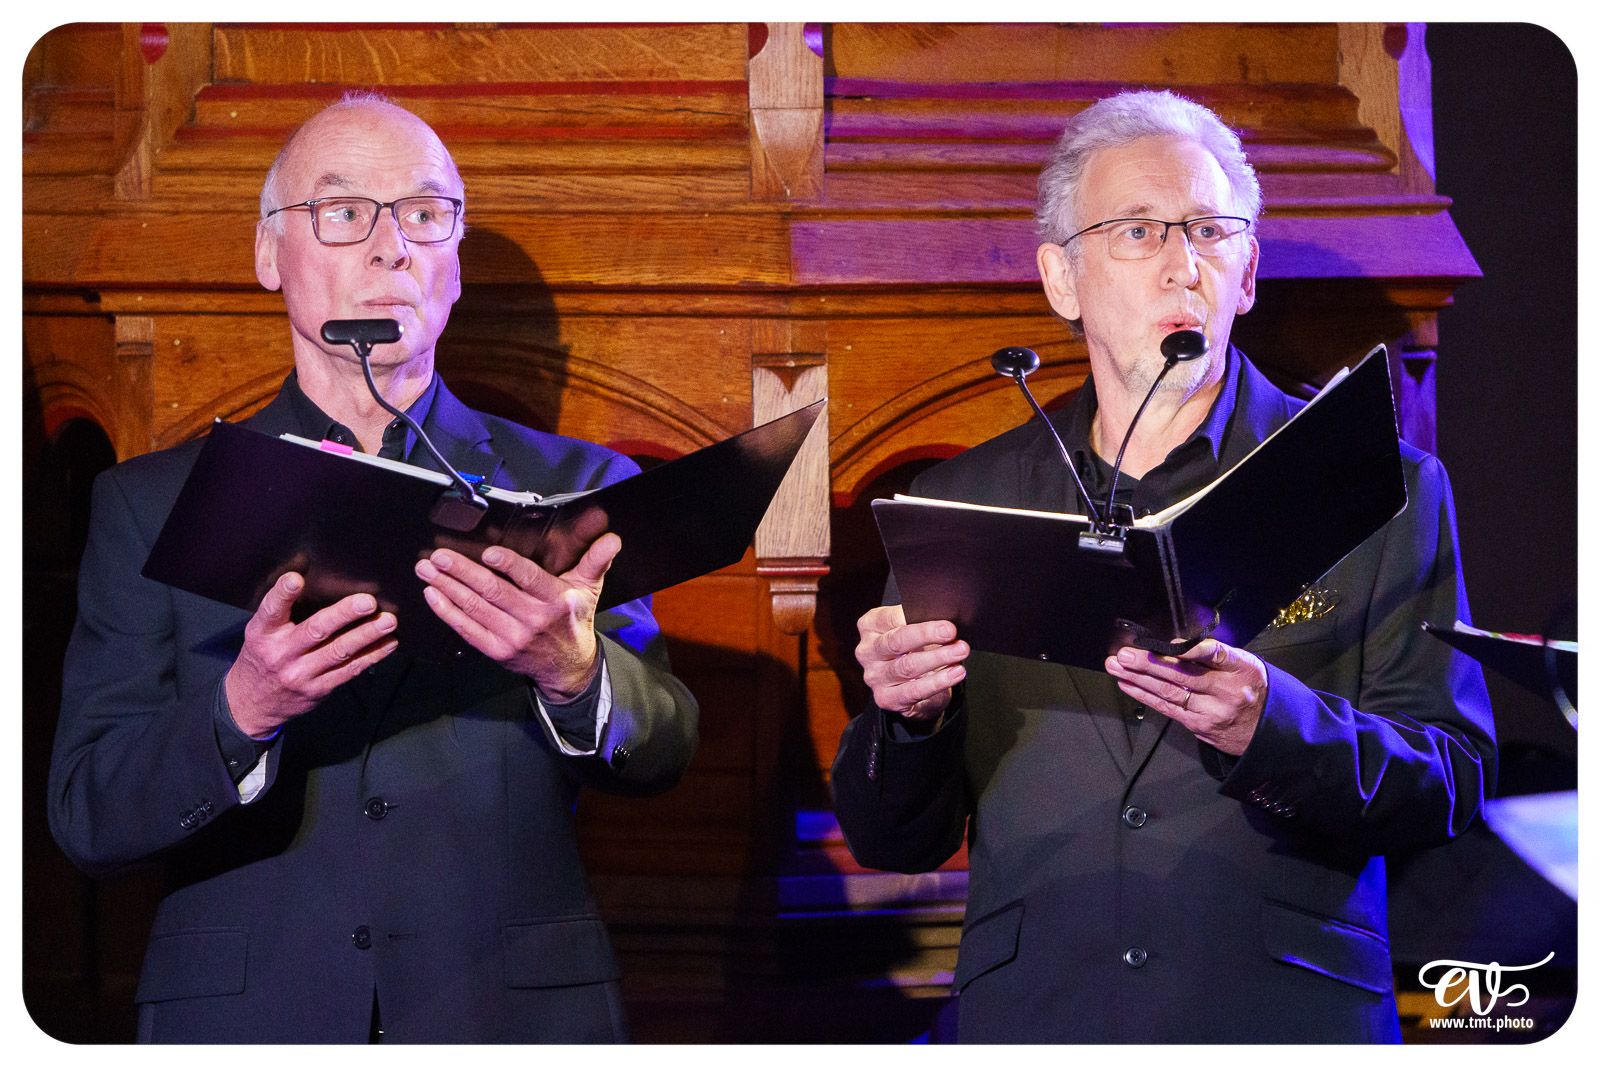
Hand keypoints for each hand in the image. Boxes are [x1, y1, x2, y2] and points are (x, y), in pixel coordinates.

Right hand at [224, 572, 398, 736]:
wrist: (252, 705)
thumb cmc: (262, 656)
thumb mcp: (261, 633)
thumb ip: (282, 610)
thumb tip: (308, 572)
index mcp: (263, 634)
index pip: (271, 610)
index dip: (282, 594)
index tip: (296, 579)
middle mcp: (281, 654)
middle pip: (315, 630)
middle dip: (344, 614)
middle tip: (368, 601)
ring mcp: (301, 674)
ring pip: (339, 651)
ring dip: (367, 635)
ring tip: (388, 622)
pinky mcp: (319, 689)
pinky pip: (349, 670)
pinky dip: (372, 655)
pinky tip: (388, 643)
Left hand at [415, 534, 619, 699]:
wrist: (568, 667)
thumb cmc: (574, 620)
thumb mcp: (589, 588)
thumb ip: (596, 560)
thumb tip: (612, 537)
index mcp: (556, 600)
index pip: (529, 579)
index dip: (508, 566)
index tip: (488, 553)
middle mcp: (534, 620)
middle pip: (493, 592)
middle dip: (462, 572)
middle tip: (439, 557)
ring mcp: (513, 638)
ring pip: (476, 609)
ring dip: (447, 588)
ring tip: (427, 570)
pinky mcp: (497, 651)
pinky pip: (468, 630)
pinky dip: (448, 613)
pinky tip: (433, 596)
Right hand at [855, 604, 968, 721]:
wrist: (912, 683)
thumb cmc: (914, 648)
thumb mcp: (914, 631)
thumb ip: (921, 622)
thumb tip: (945, 620)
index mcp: (870, 626)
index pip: (890, 618)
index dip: (915, 618)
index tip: (941, 619)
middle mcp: (867, 651)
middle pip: (896, 641)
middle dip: (926, 635)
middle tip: (951, 632)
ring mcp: (874, 677)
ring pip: (907, 666)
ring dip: (938, 658)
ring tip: (959, 652)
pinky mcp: (886, 698)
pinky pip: (914, 690)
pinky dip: (938, 681)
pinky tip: (955, 673)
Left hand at [1104, 638, 1267, 754]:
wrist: (1269, 731)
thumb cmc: (1251, 688)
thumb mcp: (1244, 665)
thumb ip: (1214, 655)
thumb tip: (1175, 645)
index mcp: (1242, 669)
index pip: (1217, 655)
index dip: (1192, 649)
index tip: (1169, 643)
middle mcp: (1227, 691)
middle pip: (1184, 675)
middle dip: (1149, 663)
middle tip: (1124, 654)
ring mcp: (1213, 711)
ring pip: (1170, 692)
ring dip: (1138, 678)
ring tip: (1116, 666)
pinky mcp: (1200, 726)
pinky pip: (1168, 709)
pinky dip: (1144, 696)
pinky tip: (1127, 684)